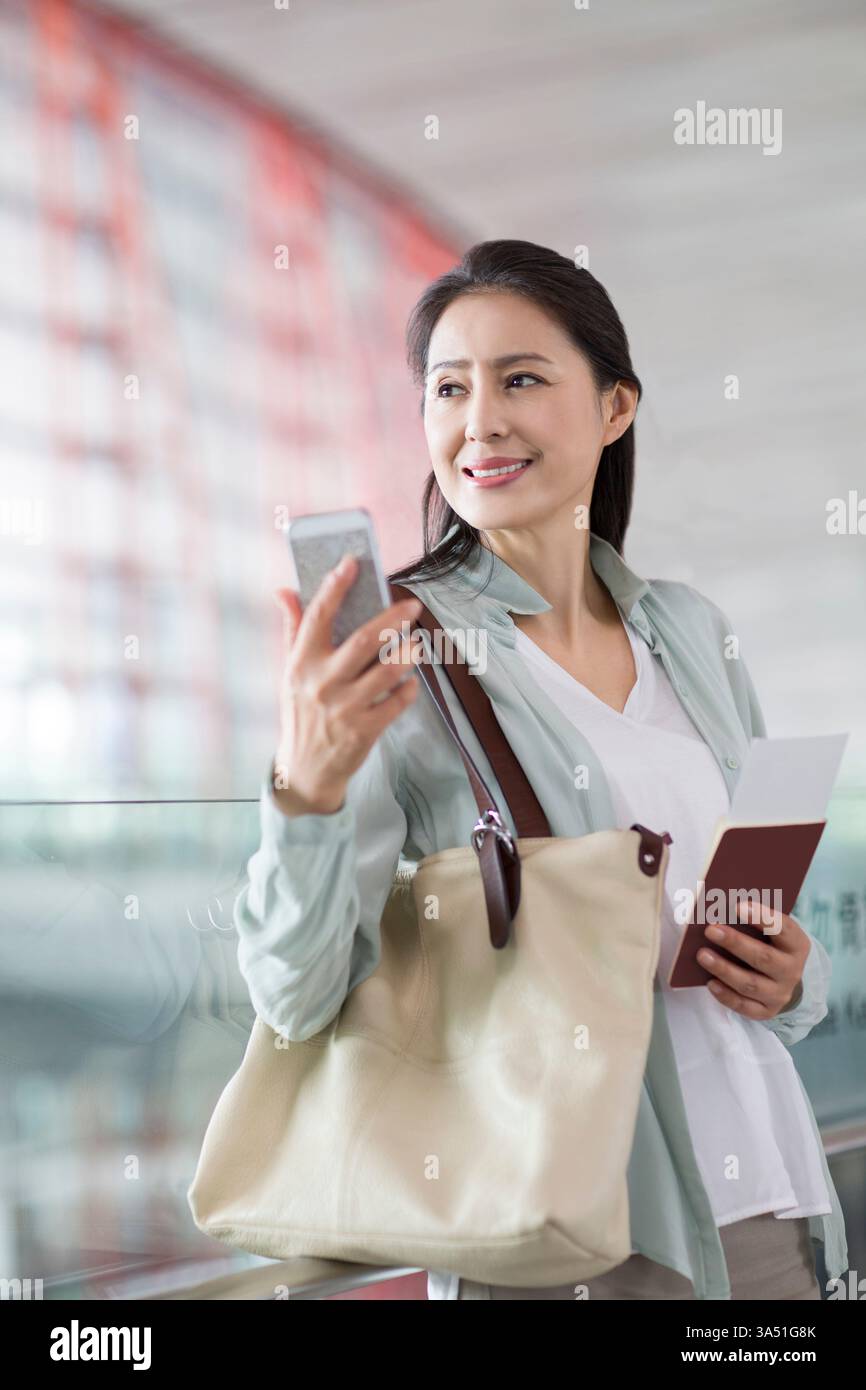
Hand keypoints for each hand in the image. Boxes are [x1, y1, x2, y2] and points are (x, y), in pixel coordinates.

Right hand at [271, 553, 422, 815]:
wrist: (305, 771)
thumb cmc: (300, 714)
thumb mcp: (290, 673)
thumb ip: (293, 629)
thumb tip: (284, 590)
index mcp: (301, 663)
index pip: (318, 617)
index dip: (335, 587)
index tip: (351, 563)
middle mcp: (322, 683)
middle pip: (364, 640)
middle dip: (392, 618)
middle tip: (412, 606)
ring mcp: (344, 708)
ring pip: (387, 671)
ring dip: (408, 654)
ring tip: (417, 645)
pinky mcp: (365, 731)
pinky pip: (397, 702)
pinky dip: (408, 689)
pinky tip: (408, 683)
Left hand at [697, 901, 808, 1019]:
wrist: (784, 980)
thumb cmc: (770, 945)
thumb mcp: (772, 931)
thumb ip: (755, 921)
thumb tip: (722, 909)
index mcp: (797, 944)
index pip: (783, 928)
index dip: (762, 917)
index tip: (738, 906)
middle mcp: (792, 971)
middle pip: (764, 958)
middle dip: (735, 943)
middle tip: (711, 930)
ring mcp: (780, 994)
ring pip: (751, 984)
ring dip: (724, 969)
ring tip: (702, 955)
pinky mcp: (766, 1011)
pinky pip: (744, 1006)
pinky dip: (726, 995)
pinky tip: (710, 983)